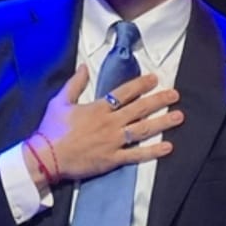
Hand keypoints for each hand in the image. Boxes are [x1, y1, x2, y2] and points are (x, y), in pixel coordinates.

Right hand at [27, 65, 182, 184]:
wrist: (46, 157)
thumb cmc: (51, 129)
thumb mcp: (60, 101)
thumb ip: (75, 83)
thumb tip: (83, 66)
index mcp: (98, 108)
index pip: (124, 93)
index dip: (141, 85)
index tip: (155, 79)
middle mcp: (110, 123)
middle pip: (140, 109)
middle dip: (159, 100)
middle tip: (175, 94)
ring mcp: (113, 142)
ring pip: (143, 130)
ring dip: (162, 122)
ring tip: (178, 116)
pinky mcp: (112, 159)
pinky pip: (136, 155)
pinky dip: (153, 151)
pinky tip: (168, 147)